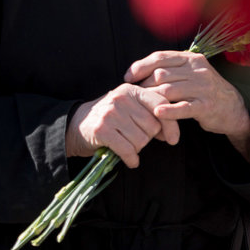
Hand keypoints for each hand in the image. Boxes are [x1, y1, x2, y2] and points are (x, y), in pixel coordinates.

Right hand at [65, 83, 180, 167]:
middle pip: (152, 125)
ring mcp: (111, 113)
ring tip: (128, 145)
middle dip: (149, 138)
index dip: (170, 123)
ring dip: (137, 149)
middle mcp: (122, 98)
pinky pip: (127, 150)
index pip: (160, 104)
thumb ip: (150, 115)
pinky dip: (131, 158)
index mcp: (132, 90)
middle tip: (137, 140)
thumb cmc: (109, 118)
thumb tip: (171, 134)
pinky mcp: (101, 130)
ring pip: (141, 139)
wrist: (75, 124)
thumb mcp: (129, 108)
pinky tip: (130, 160)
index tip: (173, 139)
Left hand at [125, 51, 249, 162]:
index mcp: (191, 58)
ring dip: (152, 98)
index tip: (128, 77)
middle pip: (162, 74)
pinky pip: (183, 107)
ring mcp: (203, 87)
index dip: (141, 66)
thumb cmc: (204, 90)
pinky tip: (157, 113)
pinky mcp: (206, 105)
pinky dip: (169, 110)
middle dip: (144, 85)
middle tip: (134, 95)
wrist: (232, 107)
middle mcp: (197, 69)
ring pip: (169, 90)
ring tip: (141, 106)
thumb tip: (141, 69)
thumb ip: (172, 68)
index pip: (161, 57)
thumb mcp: (191, 72)